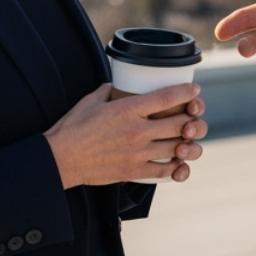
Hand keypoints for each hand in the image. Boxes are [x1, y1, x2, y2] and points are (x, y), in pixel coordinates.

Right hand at [43, 82, 207, 187]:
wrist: (60, 159)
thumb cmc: (73, 128)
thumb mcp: (92, 100)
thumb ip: (110, 90)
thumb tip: (119, 84)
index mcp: (128, 109)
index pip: (167, 97)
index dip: (187, 92)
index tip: (195, 90)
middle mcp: (137, 131)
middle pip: (180, 123)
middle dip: (194, 119)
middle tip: (195, 116)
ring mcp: (137, 153)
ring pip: (178, 148)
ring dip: (190, 144)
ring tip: (189, 140)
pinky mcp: (133, 171)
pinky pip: (165, 170)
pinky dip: (176, 166)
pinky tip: (178, 161)